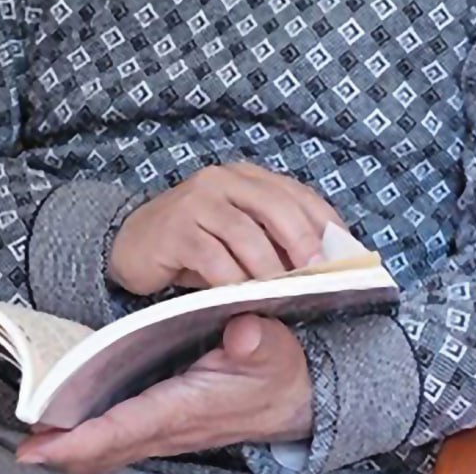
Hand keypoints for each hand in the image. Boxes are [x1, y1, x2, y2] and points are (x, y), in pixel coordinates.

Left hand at [15, 314, 312, 472]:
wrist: (299, 398)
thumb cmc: (281, 371)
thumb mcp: (276, 348)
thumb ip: (258, 341)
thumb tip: (242, 331)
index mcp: (190, 406)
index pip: (129, 426)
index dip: (85, 439)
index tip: (45, 446)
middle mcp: (174, 426)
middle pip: (111, 446)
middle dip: (67, 451)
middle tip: (26, 449)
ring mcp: (171, 429)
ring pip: (115, 445)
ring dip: (77, 447)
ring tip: (38, 441)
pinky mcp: (170, 422)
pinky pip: (125, 437)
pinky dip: (96, 439)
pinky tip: (74, 431)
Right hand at [109, 161, 345, 294]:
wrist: (131, 243)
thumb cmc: (195, 244)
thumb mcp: (238, 235)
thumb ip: (273, 239)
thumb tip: (321, 265)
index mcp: (246, 176)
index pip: (296, 193)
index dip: (324, 222)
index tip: (345, 253)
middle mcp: (223, 180)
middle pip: (275, 205)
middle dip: (302, 241)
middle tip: (318, 274)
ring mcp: (197, 201)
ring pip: (245, 233)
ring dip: (268, 268)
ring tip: (282, 294)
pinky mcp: (176, 229)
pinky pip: (213, 257)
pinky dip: (232, 281)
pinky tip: (242, 299)